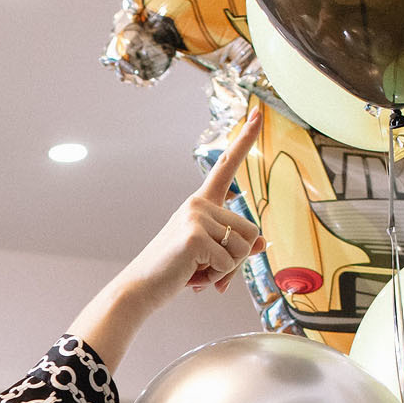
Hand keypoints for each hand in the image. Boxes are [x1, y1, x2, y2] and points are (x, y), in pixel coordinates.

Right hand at [129, 109, 265, 299]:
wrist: (141, 289)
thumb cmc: (173, 272)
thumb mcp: (210, 255)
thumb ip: (235, 246)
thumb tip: (261, 244)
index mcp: (200, 203)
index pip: (226, 166)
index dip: (245, 140)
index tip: (258, 113)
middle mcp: (198, 203)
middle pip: (251, 231)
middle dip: (237, 261)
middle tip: (207, 271)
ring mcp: (196, 217)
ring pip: (245, 247)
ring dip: (228, 270)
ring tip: (199, 272)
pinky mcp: (194, 236)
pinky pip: (230, 262)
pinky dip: (217, 277)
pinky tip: (194, 278)